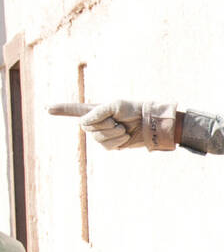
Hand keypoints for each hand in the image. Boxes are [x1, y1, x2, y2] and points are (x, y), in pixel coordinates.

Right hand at [48, 100, 178, 150]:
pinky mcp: (111, 145)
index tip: (47, 108)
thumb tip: (82, 124)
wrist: (148, 124)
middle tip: (118, 121)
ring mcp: (102, 134)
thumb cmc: (133, 110)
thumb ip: (97, 112)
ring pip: (97, 138)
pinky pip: (106, 146)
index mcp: (95, 110)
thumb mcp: (114, 105)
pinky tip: (124, 136)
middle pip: (87, 126)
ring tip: (123, 128)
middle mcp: (96, 122)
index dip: (61, 109)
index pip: (74, 110)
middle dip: (104, 124)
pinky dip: (117, 141)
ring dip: (113, 133)